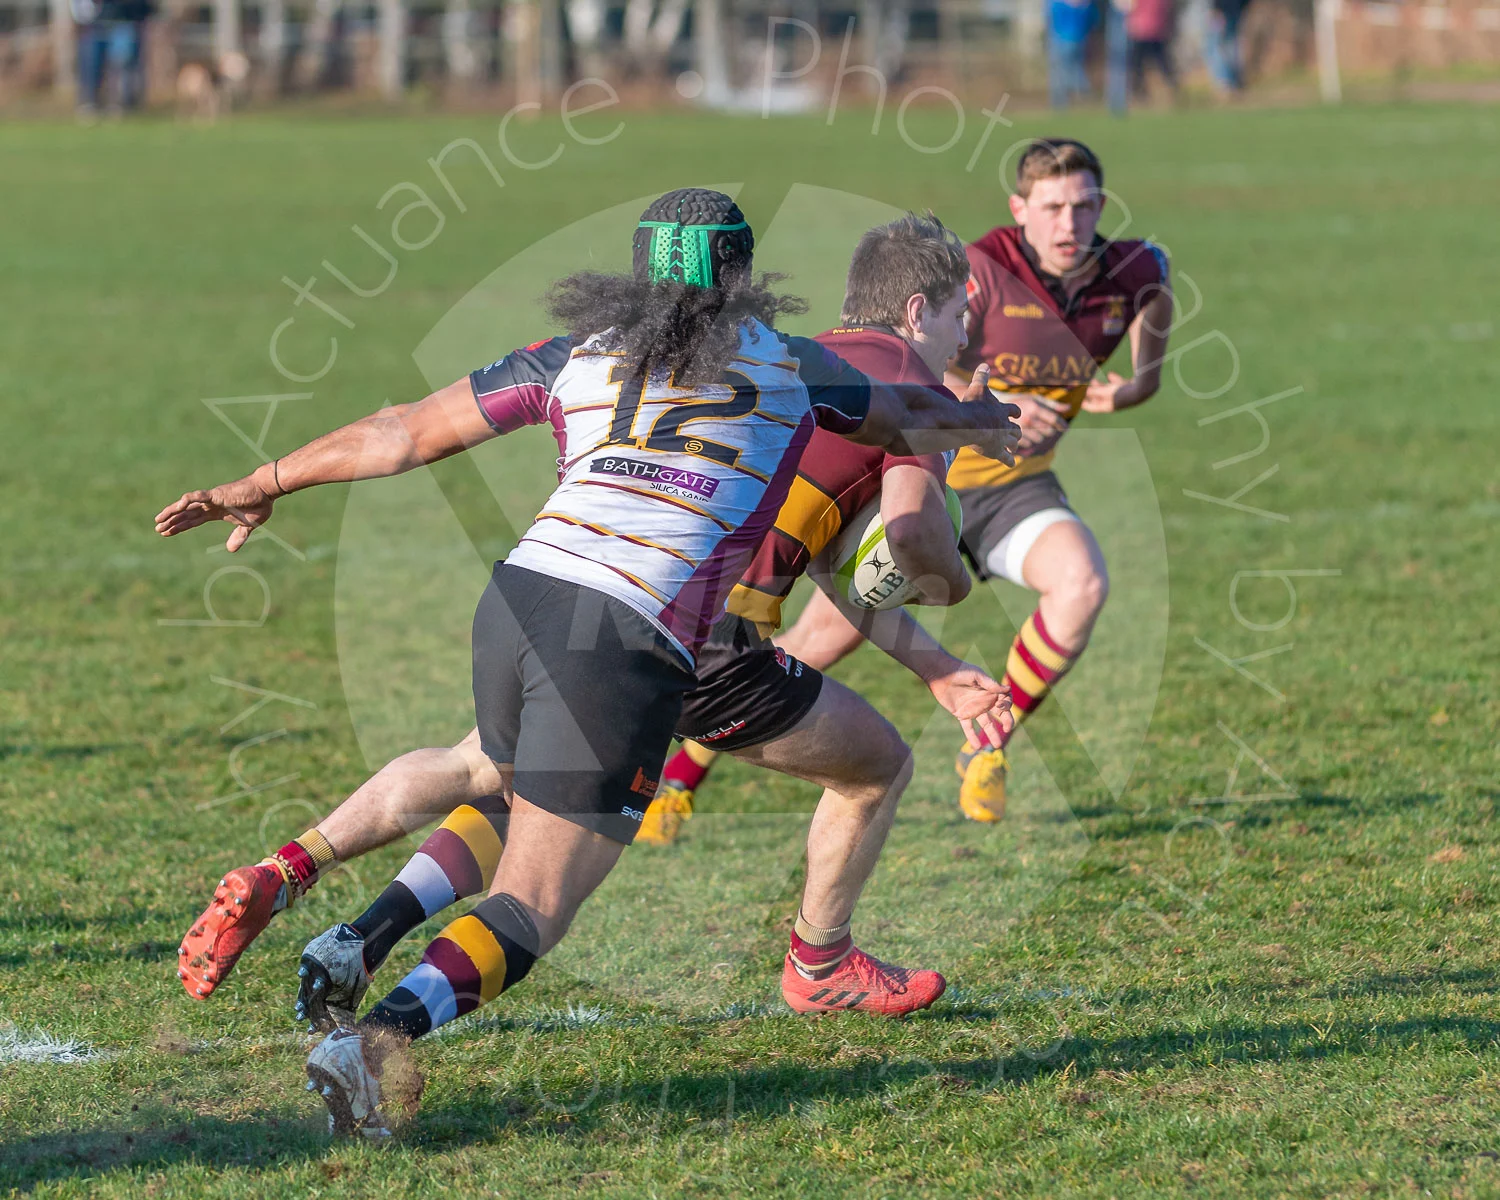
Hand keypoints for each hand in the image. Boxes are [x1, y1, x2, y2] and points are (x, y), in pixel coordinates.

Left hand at [154, 473, 276, 551]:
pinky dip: (187, 499)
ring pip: (186, 505)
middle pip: (185, 514)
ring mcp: (212, 499)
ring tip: (159, 520)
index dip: (180, 526)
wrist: (266, 491)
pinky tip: (178, 505)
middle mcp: (210, 505)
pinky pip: (199, 496)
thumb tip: (230, 550)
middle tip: (157, 529)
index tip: (167, 533)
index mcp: (216, 512)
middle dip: (172, 521)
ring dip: (172, 512)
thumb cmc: (259, 504)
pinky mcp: (217, 494)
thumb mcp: (248, 526)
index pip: (193, 520)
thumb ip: (238, 536)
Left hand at [926, 662, 1014, 750]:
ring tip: (998, 745)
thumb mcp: (976, 675)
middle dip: (1006, 721)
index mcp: (990, 691)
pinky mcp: (962, 715)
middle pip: (999, 714)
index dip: (1007, 705)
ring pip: (986, 724)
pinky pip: (968, 728)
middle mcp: (984, 701)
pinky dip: (972, 737)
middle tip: (1007, 729)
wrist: (940, 673)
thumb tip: (1008, 689)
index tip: (1001, 706)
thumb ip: (990, 684)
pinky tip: (976, 747)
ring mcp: (973, 709)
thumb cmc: (959, 670)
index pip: (1005, 701)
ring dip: (992, 734)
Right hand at [960, 364, 1021, 465]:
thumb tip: (984, 365)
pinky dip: (1009, 460)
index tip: (1017, 414)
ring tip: (1014, 448)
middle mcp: (1004, 425)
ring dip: (1014, 445)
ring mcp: (1001, 439)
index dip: (1015, 412)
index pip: (1013, 410)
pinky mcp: (996, 451)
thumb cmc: (972, 406)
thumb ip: (981, 377)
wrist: (969, 424)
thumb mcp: (977, 388)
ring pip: (1013, 443)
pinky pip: (1006, 458)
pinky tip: (1011, 464)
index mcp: (1001, 410)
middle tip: (1017, 435)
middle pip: (1016, 429)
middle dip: (1017, 432)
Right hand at [1012, 393, 1069, 456]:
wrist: (994, 407)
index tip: (1065, 427)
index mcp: (1035, 407)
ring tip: (1033, 432)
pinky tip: (1025, 436)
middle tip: (1043, 427)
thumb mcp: (1036, 399)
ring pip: (1039, 439)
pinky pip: (1028, 444)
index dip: (1062, 424)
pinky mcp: (1012, 436)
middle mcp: (1029, 419)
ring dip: (1038, 437)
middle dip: (1048, 430)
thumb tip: (1069, 408)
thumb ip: (1053, 404)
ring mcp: (1020, 429)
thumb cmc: (1019, 401)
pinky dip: (1029, 441)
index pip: (1054, 419)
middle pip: (1048, 431)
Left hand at [1083, 371, 1134, 412]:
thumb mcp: (1106, 391)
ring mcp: (1122, 396)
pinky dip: (1113, 380)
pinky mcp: (1129, 389)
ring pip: (1108, 392)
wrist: (1144, 388)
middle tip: (1084, 387)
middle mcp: (1115, 403)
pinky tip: (1109, 375)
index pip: (1093, 408)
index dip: (1085, 405)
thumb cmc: (1123, 391)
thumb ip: (1095, 391)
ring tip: (1093, 380)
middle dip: (1092, 393)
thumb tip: (1085, 392)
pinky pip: (1118, 385)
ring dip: (1100, 386)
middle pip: (1100, 399)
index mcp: (1108, 407)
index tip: (1078, 401)